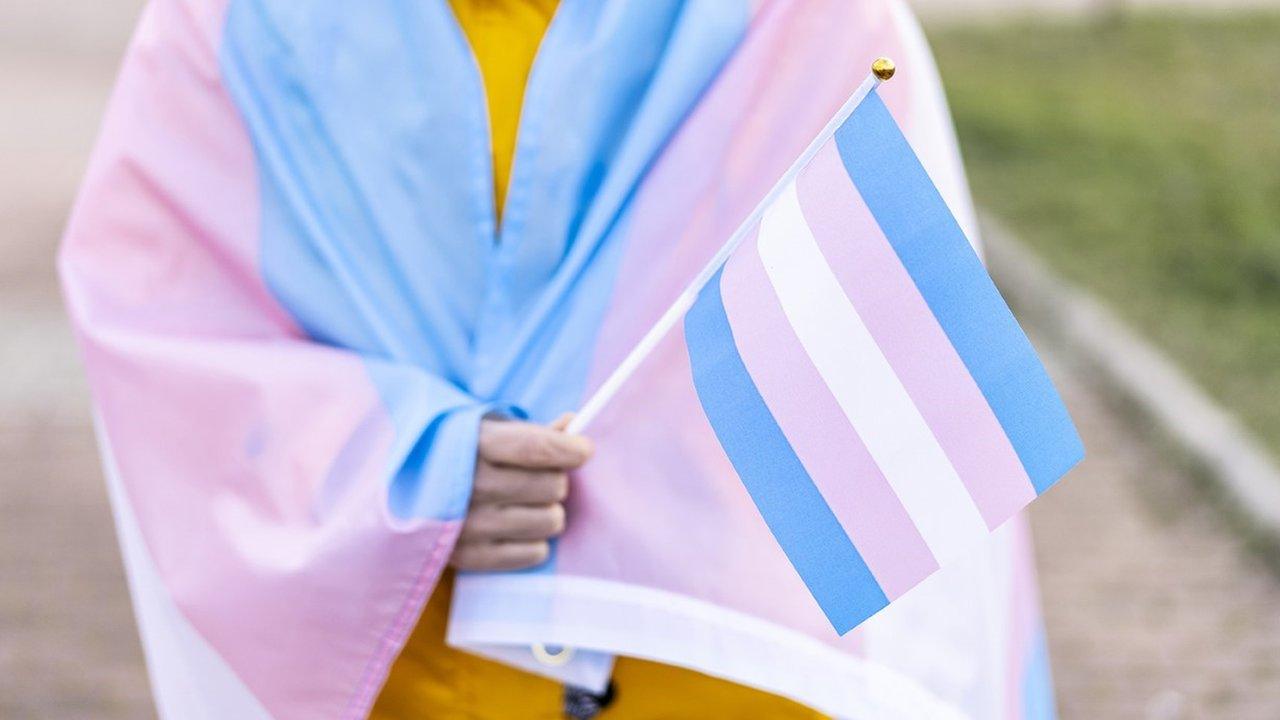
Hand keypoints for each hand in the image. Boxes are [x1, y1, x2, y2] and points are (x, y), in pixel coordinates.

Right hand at [449, 414, 592, 571]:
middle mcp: (469, 485)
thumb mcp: (486, 428)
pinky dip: (533, 540)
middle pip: (553, 485)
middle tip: (537, 478)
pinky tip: (513, 527)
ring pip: (551, 520)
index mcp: (472, 444)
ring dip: (547, 511)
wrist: (400, 489)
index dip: (571, 449)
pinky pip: (536, 552)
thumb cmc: (456, 452)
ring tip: (523, 503)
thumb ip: (532, 431)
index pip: (536, 447)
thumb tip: (573, 426)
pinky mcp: (468, 558)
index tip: (584, 450)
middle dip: (555, 479)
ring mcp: (467, 525)